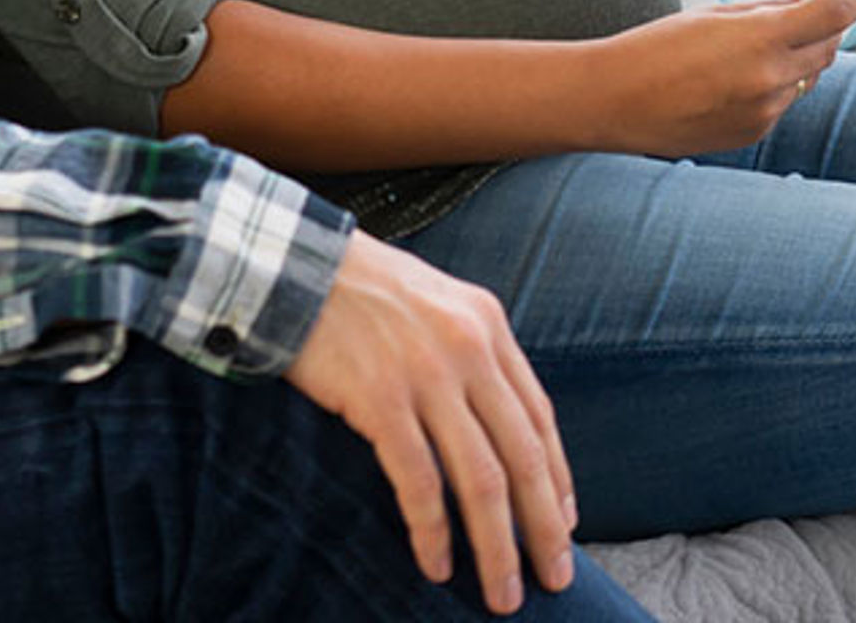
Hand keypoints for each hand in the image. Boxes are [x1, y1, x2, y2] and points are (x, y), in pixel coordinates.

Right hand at [284, 232, 579, 615]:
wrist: (291, 265)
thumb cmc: (359, 290)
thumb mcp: (436, 303)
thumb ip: (470, 351)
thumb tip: (494, 422)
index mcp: (488, 324)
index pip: (539, 417)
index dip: (557, 479)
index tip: (563, 523)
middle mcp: (469, 348)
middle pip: (523, 456)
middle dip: (543, 528)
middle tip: (555, 579)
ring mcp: (426, 374)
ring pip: (481, 479)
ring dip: (497, 546)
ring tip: (503, 593)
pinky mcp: (380, 398)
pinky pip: (418, 481)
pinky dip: (432, 531)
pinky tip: (436, 564)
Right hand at [586, 0, 855, 156]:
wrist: (613, 102)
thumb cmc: (654, 48)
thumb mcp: (712, 15)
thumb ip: (767, 9)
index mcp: (759, 39)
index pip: (832, 14)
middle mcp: (770, 80)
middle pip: (827, 48)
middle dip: (827, 28)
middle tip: (818, 9)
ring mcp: (764, 113)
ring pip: (806, 79)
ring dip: (798, 59)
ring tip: (761, 46)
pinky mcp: (753, 135)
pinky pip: (781, 104)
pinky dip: (774, 87)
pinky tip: (737, 79)